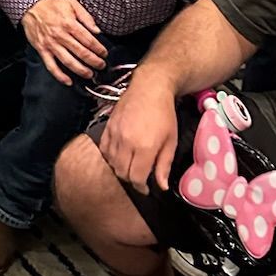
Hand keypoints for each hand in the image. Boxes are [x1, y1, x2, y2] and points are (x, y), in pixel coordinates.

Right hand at [22, 0, 108, 87]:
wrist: (30, 7)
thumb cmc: (52, 6)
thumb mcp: (71, 3)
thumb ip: (86, 16)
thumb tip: (97, 30)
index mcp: (69, 23)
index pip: (88, 40)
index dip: (98, 49)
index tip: (104, 53)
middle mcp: (60, 35)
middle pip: (81, 52)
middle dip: (94, 61)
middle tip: (101, 65)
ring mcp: (51, 44)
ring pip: (68, 61)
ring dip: (81, 70)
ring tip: (90, 74)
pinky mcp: (42, 50)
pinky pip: (51, 66)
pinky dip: (60, 76)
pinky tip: (68, 81)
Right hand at [99, 68, 179, 192]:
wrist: (150, 87)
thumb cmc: (164, 113)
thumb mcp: (171, 141)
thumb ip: (164, 165)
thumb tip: (161, 186)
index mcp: (145, 147)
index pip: (136, 178)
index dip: (142, 187)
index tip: (146, 188)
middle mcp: (127, 142)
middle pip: (122, 173)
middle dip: (131, 179)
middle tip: (140, 177)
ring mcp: (115, 133)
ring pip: (111, 162)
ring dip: (120, 168)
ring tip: (131, 165)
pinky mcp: (108, 126)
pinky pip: (103, 149)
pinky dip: (110, 156)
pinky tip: (119, 155)